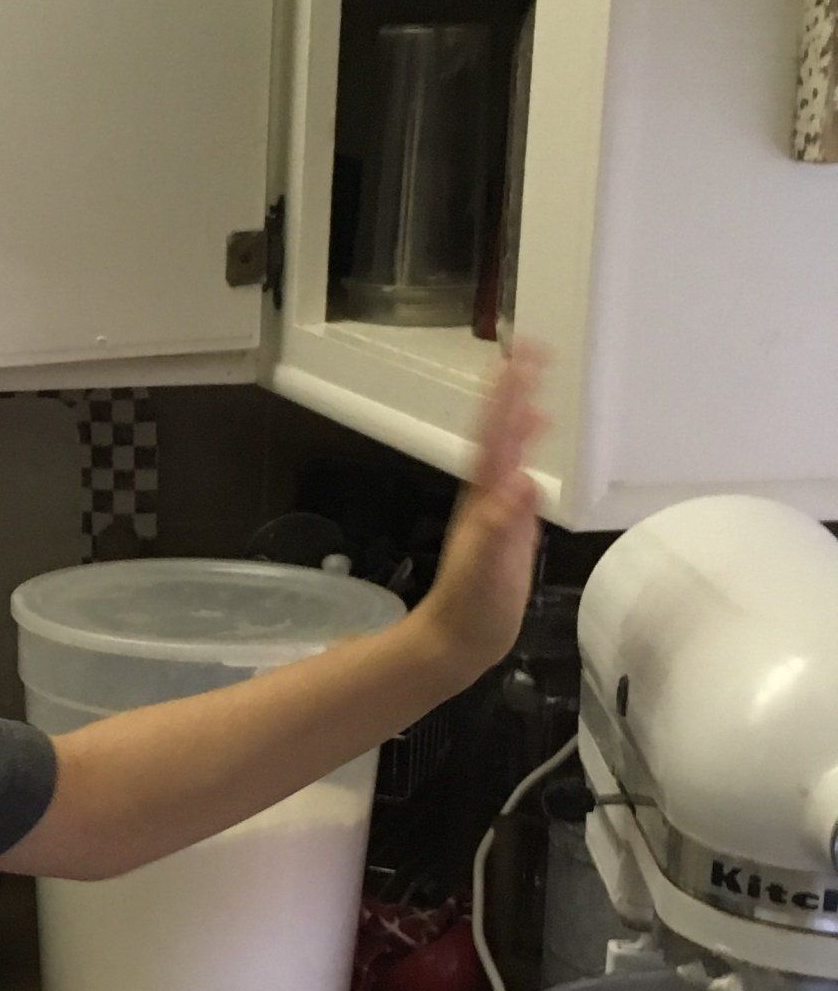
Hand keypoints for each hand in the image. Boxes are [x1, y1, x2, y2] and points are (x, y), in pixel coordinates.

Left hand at [416, 342, 546, 679]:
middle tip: (531, 349)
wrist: (455, 641)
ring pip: (506, 449)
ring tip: (533, 382)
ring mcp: (494, 509)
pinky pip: (516, 477)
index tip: (522, 358)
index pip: (497, 435)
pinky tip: (534, 453)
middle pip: (499, 431)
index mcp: (485, 497)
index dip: (509, 397)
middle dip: (513, 390)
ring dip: (517, 414)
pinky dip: (525, 456)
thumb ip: (502, 527)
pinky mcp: (505, 528)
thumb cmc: (472, 608)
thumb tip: (522, 483)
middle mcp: (487, 495)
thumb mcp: (489, 568)